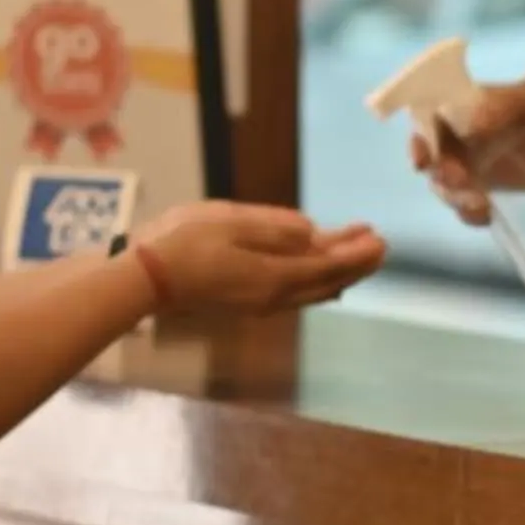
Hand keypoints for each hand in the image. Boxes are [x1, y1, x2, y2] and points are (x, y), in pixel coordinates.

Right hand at [133, 203, 384, 315]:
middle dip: (355, 265)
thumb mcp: (233, 221)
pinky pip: (296, 294)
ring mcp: (259, 303)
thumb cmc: (184, 241)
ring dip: (338, 273)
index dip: (357, 255)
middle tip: (380, 245)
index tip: (380, 240)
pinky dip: (317, 282)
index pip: (329, 267)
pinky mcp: (246, 302)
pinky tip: (322, 277)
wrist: (145, 278)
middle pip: (327, 283)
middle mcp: (274, 297)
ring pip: (312, 291)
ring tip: (359, 254)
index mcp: (274, 277)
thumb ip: (277, 228)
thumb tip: (312, 233)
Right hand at [409, 81, 524, 225]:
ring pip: (445, 187)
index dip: (418, 142)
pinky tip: (487, 215)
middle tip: (462, 181)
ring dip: (455, 198)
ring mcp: (465, 166)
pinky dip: (470, 214)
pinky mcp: (479, 191)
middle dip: (441, 175)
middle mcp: (454, 139)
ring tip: (481, 205)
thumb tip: (472, 123)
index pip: (424, 124)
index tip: (422, 162)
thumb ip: (501, 105)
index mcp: (458, 110)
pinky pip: (464, 207)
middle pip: (432, 160)